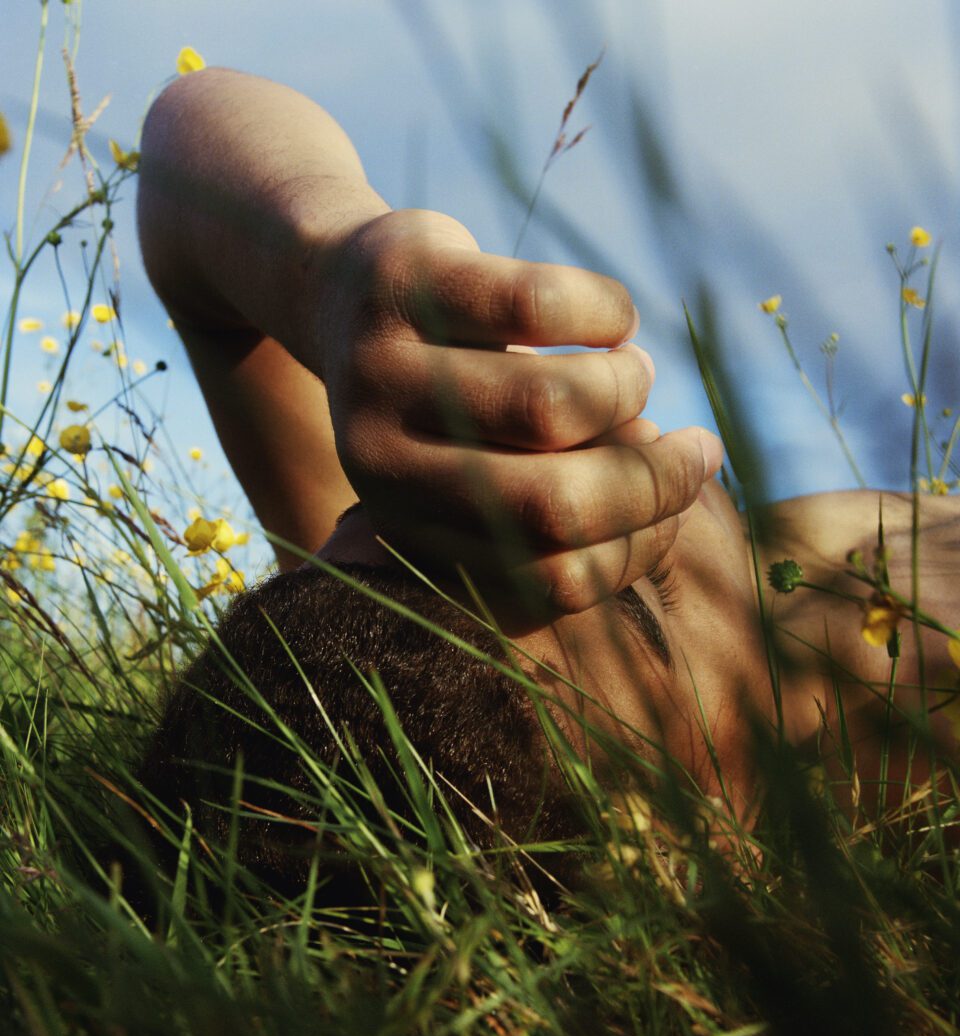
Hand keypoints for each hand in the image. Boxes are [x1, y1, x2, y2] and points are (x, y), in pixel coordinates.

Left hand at [312, 209, 721, 620]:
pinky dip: (608, 313)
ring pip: (553, 405)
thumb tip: (673, 484)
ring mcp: (386, 372)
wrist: (340, 292)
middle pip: (555, 504)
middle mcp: (385, 465)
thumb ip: (567, 494)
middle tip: (695, 448)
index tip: (679, 508)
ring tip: (634, 371)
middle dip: (654, 481)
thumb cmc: (445, 393)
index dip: (640, 547)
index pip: (553, 576)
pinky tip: (614, 319)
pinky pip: (540, 305)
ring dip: (627, 389)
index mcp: (414, 532)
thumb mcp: (487, 463)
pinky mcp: (408, 282)